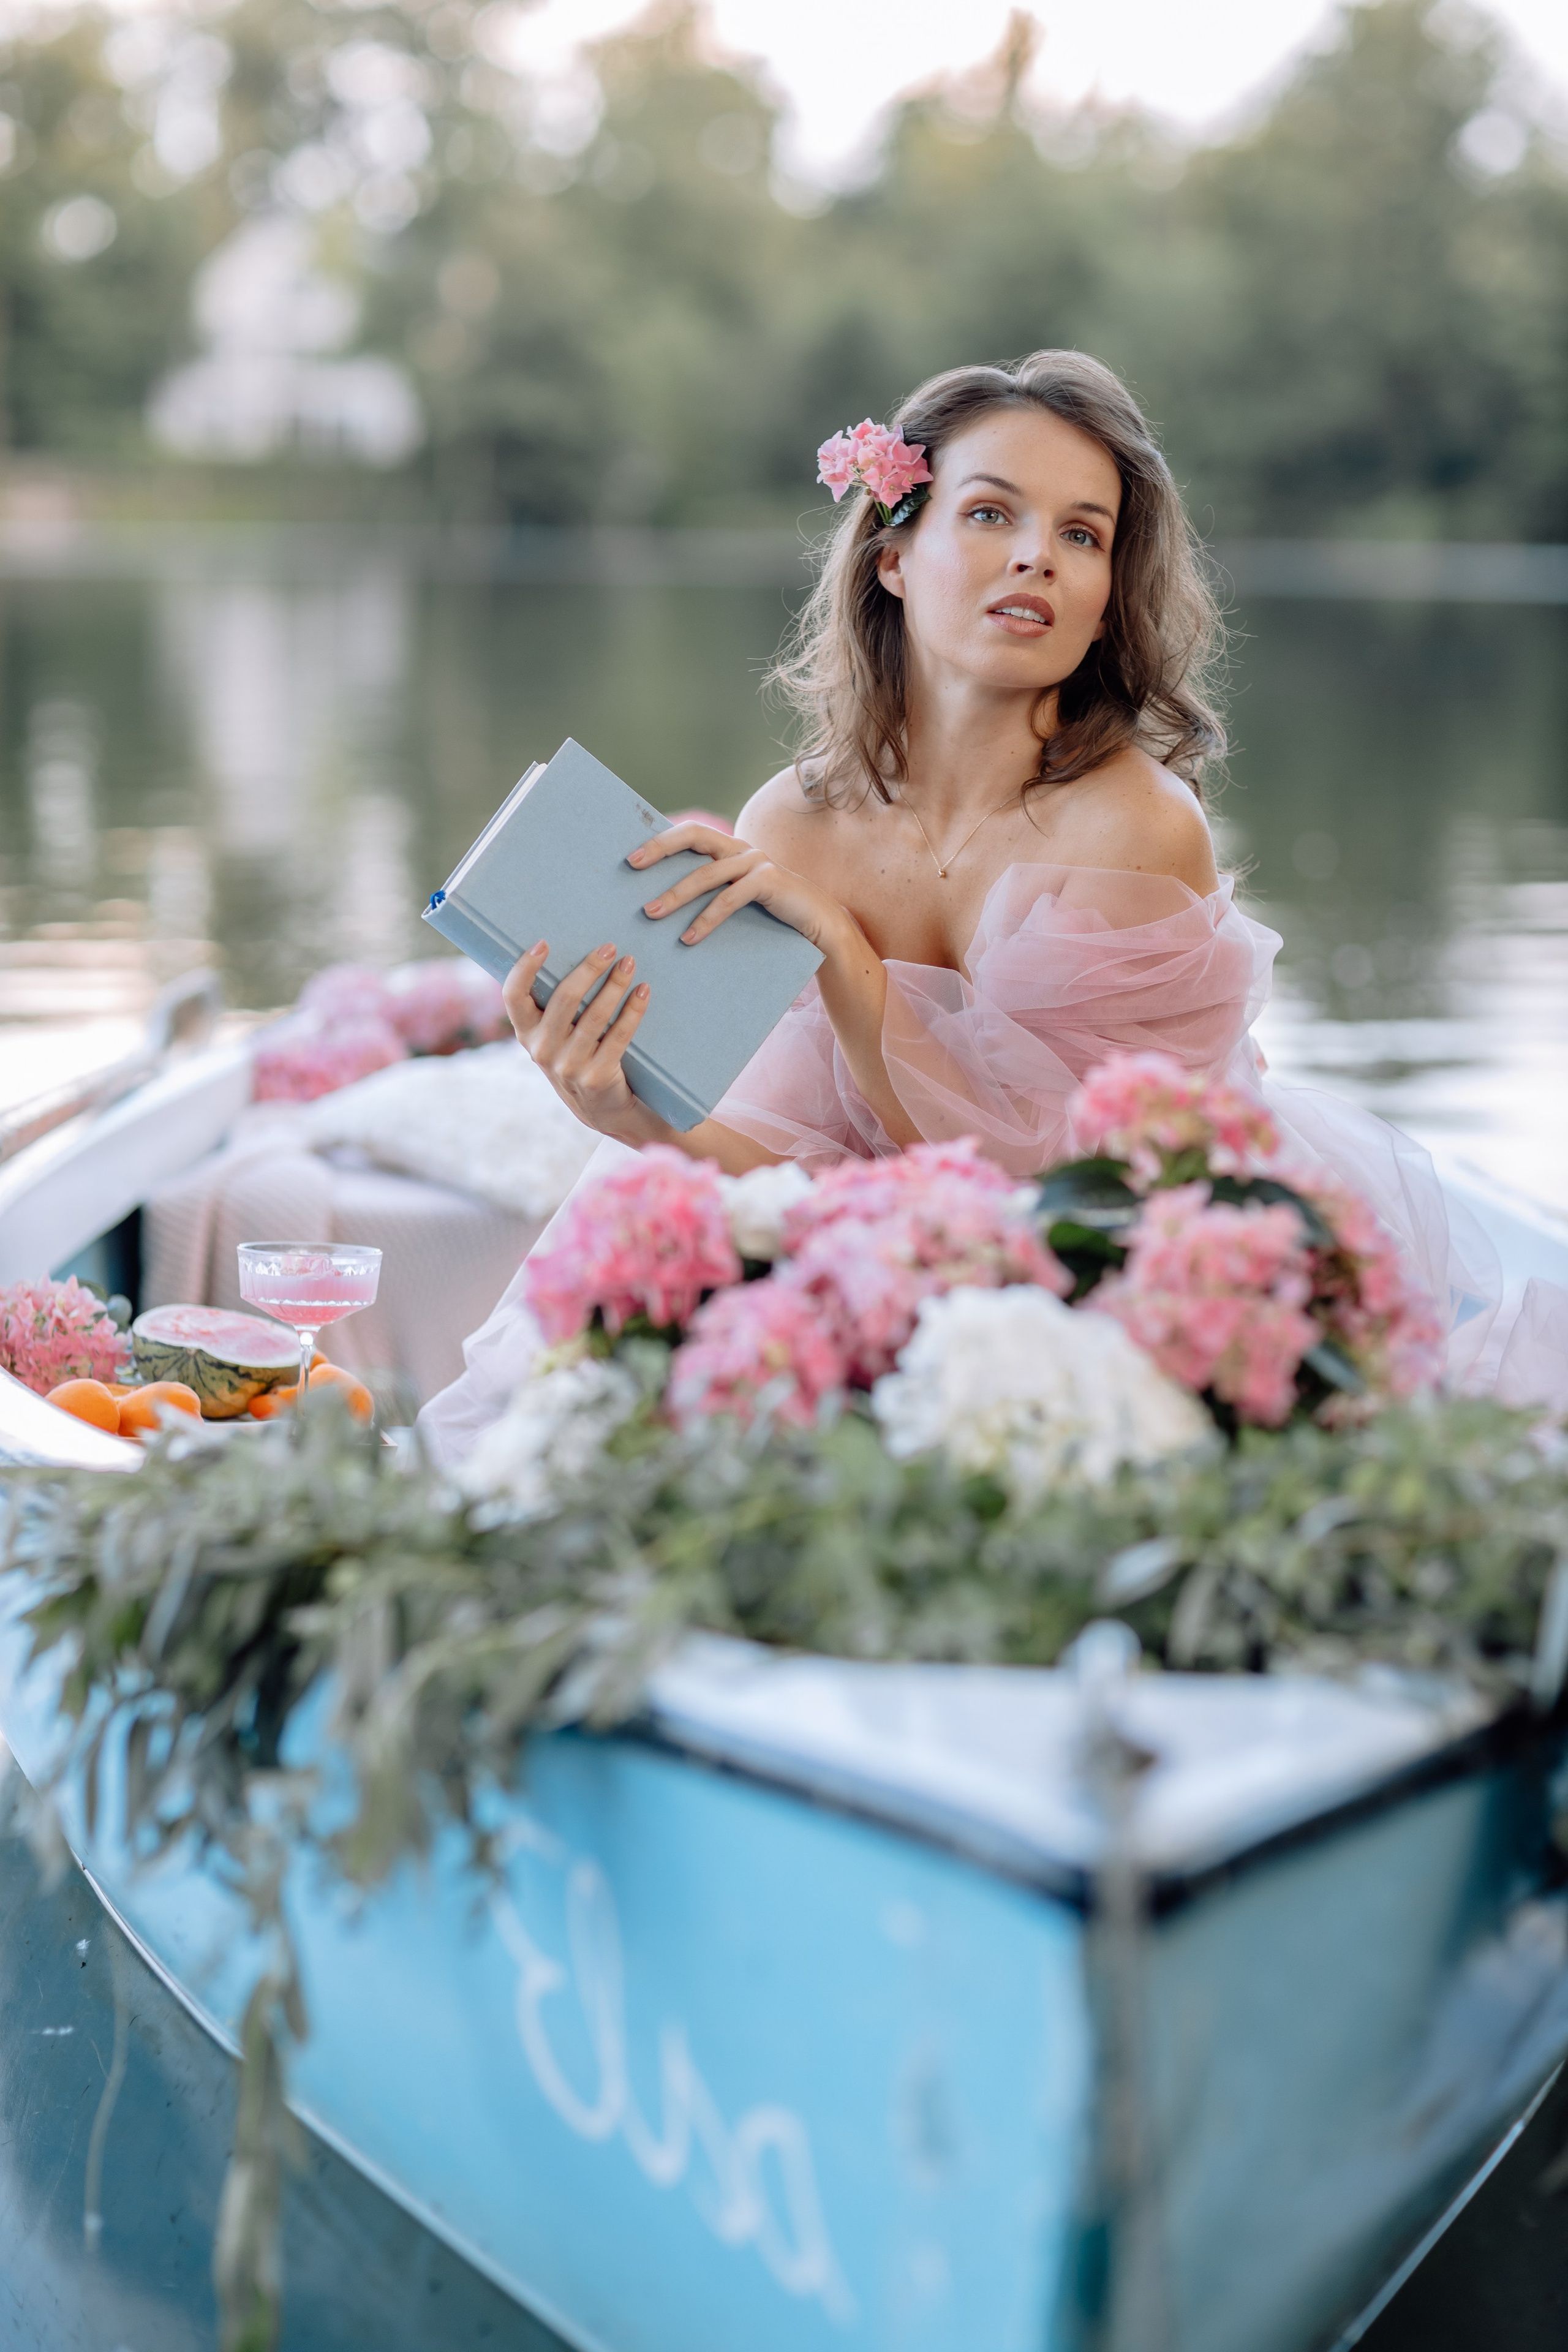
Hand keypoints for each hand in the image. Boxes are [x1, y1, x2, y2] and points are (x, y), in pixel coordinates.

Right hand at [502, 939, 666, 1143]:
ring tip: (629, 964)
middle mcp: (543, 1050)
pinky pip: (619, 1034)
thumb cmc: (577, 1058)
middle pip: (564, 998)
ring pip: (595, 1015)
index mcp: (526, 1034)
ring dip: (615, 984)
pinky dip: (633, 1009)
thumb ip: (551, 1008)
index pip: (513, 996)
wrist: (603, 1110)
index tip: (544, 943)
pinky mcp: (597, 1076)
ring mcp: (570, 1066)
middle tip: (609, 948)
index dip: (524, 968)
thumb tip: (569, 955)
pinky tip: (643, 991)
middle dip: (589, 968)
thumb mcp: (554, 1039)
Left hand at [627, 823, 849, 955]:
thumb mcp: (736, 900)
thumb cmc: (772, 916)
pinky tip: (688, 938)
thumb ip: (711, 893)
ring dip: (676, 895)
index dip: (660, 841)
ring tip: (651, 913)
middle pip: (696, 836)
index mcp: (731, 849)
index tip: (630, 857)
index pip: (691, 834)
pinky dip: (706, 920)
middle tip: (633, 866)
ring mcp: (757, 863)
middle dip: (661, 848)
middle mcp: (742, 848)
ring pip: (707, 874)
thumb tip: (662, 904)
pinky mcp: (769, 882)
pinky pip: (729, 900)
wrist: (820, 925)